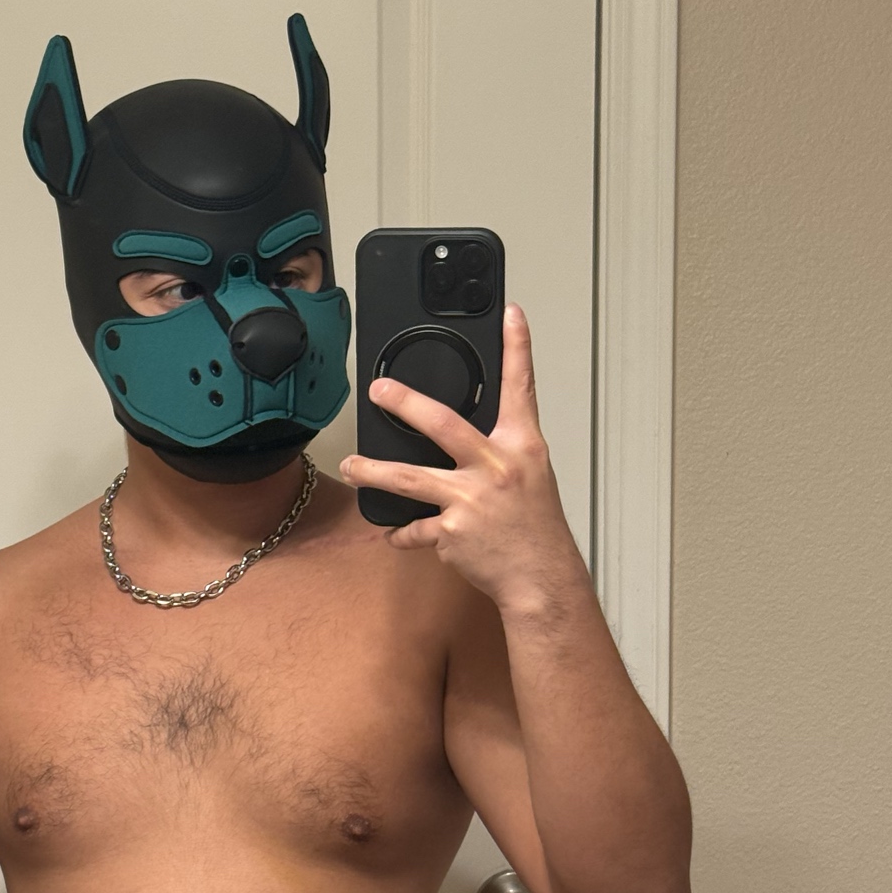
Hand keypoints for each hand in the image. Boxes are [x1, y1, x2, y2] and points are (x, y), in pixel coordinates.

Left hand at [341, 305, 587, 613]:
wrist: (540, 578)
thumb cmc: (536, 528)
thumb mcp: (530, 476)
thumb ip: (499, 450)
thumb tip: (465, 435)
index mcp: (521, 447)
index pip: (521, 389)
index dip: (517, 348)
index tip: (511, 315)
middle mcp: (495, 467)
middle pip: (443, 424)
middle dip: (405, 403)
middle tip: (378, 390)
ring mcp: (471, 500)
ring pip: (410, 478)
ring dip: (374, 471)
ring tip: (351, 466)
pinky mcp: (452, 532)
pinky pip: (415, 529)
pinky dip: (403, 533)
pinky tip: (395, 534)